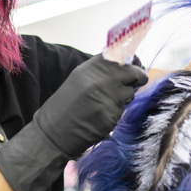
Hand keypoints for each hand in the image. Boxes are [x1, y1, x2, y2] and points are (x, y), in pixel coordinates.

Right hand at [0, 55, 146, 190]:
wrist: (54, 131)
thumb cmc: (66, 104)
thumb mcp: (80, 78)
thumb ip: (101, 71)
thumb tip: (127, 64)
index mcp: (91, 68)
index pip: (122, 58)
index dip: (131, 63)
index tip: (135, 66)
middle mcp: (101, 80)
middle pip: (132, 73)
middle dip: (137, 78)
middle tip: (137, 81)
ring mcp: (108, 98)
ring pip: (129, 93)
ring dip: (124, 98)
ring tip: (105, 103)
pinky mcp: (112, 115)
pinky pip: (122, 111)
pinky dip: (115, 113)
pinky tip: (100, 116)